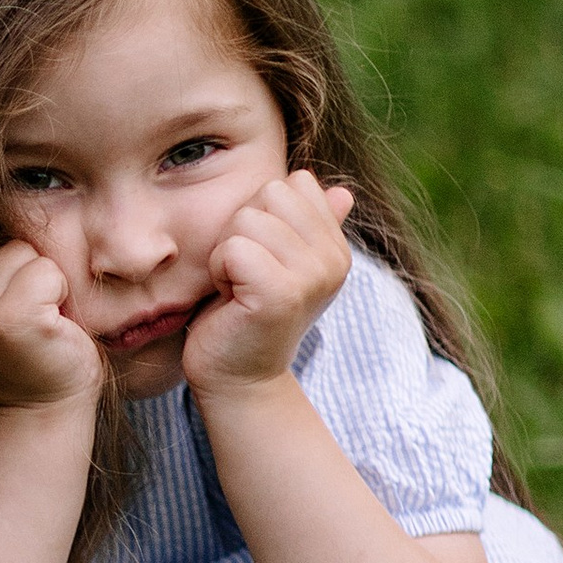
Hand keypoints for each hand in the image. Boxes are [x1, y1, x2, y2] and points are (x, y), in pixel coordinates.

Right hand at [0, 234, 102, 412]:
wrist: (44, 405)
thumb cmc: (17, 348)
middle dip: (11, 270)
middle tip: (17, 318)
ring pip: (15, 250)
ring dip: (36, 280)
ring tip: (34, 318)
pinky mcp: (10, 320)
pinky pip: (43, 268)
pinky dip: (57, 290)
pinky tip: (50, 323)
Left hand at [182, 171, 355, 399]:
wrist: (237, 379)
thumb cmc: (244, 317)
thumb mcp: (279, 264)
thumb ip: (308, 226)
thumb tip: (343, 192)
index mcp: (334, 247)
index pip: (293, 182)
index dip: (259, 215)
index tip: (256, 261)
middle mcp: (332, 259)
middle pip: (269, 193)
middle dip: (239, 231)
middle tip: (242, 276)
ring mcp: (311, 276)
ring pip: (247, 219)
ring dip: (225, 254)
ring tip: (236, 288)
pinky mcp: (281, 294)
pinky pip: (234, 249)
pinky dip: (219, 271)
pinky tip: (230, 299)